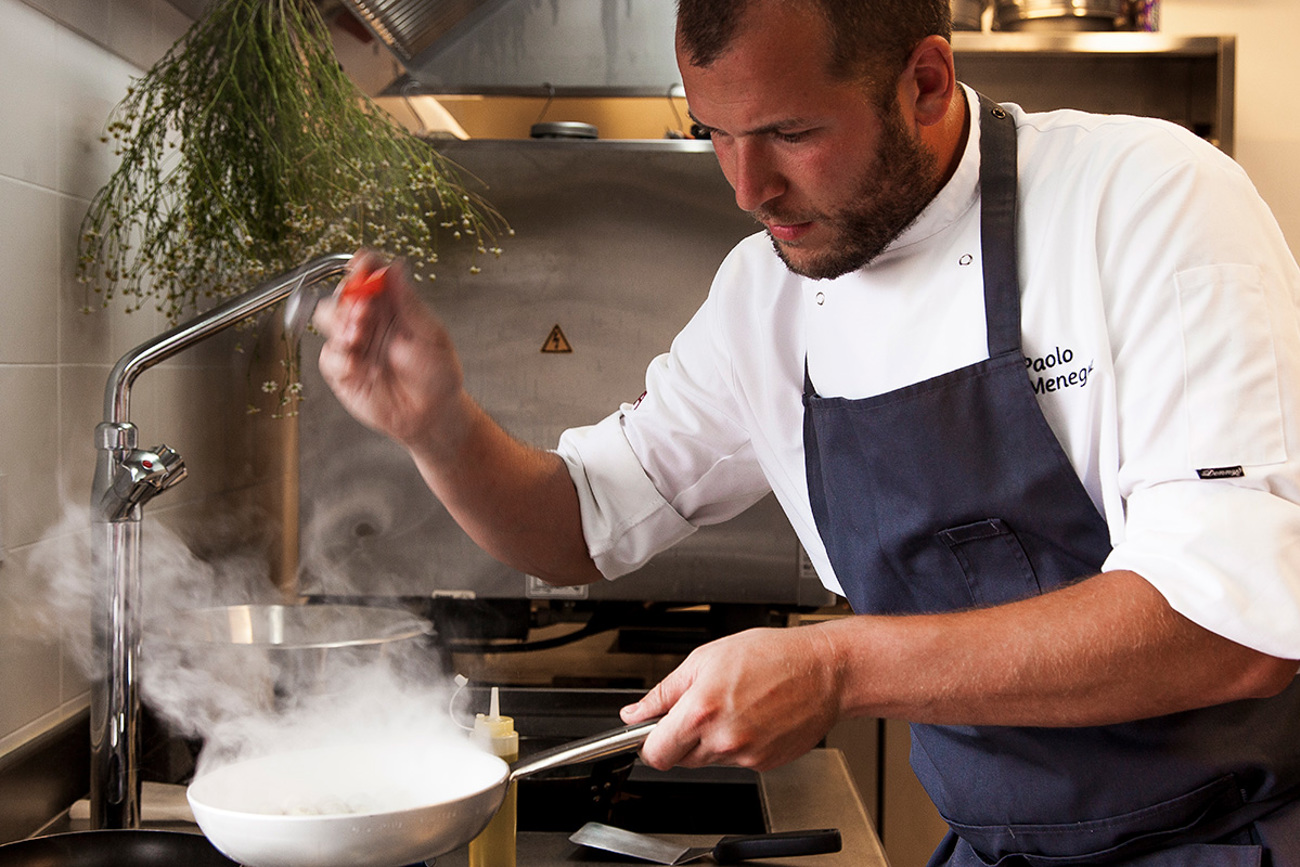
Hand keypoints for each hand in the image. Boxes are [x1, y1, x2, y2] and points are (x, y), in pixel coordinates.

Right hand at [315, 251, 466, 452]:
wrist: (431, 413)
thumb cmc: (437, 373)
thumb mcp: (430, 335)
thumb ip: (409, 303)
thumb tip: (396, 268)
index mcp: (391, 305)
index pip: (370, 273)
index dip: (363, 264)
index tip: (362, 264)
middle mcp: (369, 320)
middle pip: (342, 293)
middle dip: (347, 296)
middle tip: (363, 309)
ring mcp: (354, 343)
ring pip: (327, 318)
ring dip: (338, 321)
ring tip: (357, 333)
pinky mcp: (343, 370)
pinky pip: (329, 355)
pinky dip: (339, 355)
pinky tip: (355, 363)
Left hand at [620, 626, 844, 771]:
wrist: (823, 671)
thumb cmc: (772, 656)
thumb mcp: (705, 659)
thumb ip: (664, 691)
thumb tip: (635, 713)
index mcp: (701, 711)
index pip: (655, 753)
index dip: (648, 744)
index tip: (651, 734)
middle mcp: (722, 739)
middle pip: (679, 759)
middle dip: (681, 738)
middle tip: (701, 708)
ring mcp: (745, 756)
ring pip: (708, 760)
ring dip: (711, 740)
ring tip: (734, 706)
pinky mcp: (764, 764)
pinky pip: (736, 760)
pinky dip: (737, 743)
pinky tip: (753, 717)